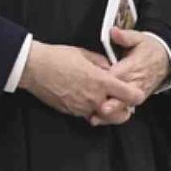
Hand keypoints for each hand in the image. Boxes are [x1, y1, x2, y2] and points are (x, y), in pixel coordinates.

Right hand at [19, 43, 143, 121]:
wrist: (34, 68)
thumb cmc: (58, 58)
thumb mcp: (85, 54)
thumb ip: (102, 63)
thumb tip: (110, 68)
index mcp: (101, 81)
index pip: (129, 95)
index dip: (136, 95)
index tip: (135, 93)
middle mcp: (94, 98)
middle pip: (119, 115)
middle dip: (124, 110)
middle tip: (122, 102)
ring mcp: (82, 107)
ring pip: (102, 116)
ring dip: (105, 110)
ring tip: (103, 99)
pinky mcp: (71, 112)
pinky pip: (86, 114)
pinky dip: (90, 109)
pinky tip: (86, 98)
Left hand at [89, 28, 170, 126]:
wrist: (165, 60)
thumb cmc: (148, 49)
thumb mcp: (139, 38)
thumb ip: (126, 36)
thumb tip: (114, 32)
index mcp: (133, 67)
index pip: (118, 75)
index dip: (106, 81)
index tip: (92, 84)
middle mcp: (134, 83)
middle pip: (121, 95)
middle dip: (110, 103)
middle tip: (97, 110)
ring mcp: (136, 93)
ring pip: (122, 106)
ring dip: (109, 114)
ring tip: (94, 119)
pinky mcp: (135, 100)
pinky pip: (124, 110)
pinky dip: (113, 116)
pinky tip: (99, 120)